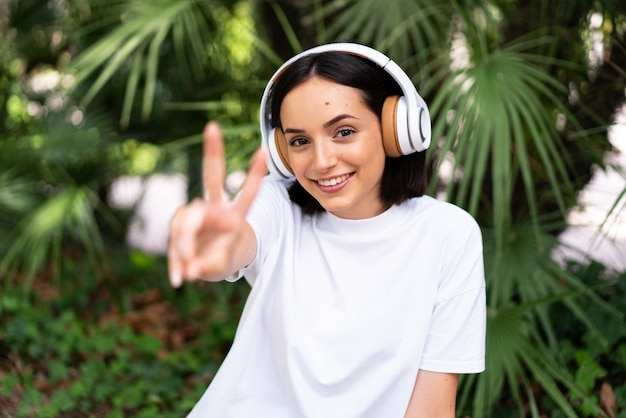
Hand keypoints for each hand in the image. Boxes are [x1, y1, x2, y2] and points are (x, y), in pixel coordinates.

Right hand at [167, 122, 266, 286]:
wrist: (204, 264)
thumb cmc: (219, 259)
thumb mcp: (221, 265)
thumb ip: (210, 265)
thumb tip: (192, 268)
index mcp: (235, 216)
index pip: (248, 193)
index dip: (255, 173)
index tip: (264, 150)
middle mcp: (215, 209)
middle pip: (212, 177)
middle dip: (213, 151)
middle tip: (212, 126)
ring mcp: (196, 213)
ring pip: (185, 224)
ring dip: (184, 250)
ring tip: (187, 275)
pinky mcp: (180, 224)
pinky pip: (174, 242)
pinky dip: (176, 263)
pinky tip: (178, 278)